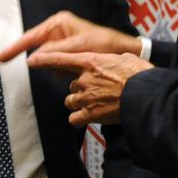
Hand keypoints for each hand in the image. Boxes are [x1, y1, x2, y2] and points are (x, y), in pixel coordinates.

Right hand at [0, 10, 141, 62]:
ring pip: (48, 61)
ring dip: (57, 68)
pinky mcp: (67, 53)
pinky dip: (62, 71)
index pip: (30, 37)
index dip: (14, 48)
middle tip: (60, 69)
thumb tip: (31, 60)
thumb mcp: (79, 47)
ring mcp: (62, 42)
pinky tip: (74, 70)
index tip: (0, 58)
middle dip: (48, 62)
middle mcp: (57, 30)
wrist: (124, 51)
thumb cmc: (104, 44)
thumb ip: (55, 53)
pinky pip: (57, 65)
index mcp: (58, 23)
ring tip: (72, 68)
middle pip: (38, 50)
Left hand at [28, 51, 152, 125]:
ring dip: (78, 102)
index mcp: (90, 61)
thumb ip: (113, 60)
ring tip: (95, 104)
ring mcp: (86, 97)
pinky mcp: (90, 115)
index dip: (44, 60)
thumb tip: (116, 61)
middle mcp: (84, 79)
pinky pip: (74, 118)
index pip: (61, 59)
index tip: (32, 60)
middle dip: (80, 88)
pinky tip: (88, 118)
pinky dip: (79, 119)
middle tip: (96, 90)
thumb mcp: (126, 58)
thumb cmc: (139, 75)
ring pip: (70, 100)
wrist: (145, 96)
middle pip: (70, 84)